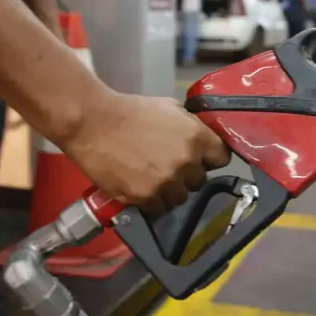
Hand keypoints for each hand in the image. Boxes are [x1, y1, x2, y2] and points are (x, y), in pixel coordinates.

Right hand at [60, 90, 230, 214]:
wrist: (93, 124)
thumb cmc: (130, 111)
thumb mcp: (169, 108)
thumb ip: (190, 125)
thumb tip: (201, 135)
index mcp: (197, 137)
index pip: (222, 159)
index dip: (210, 159)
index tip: (201, 159)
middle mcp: (187, 161)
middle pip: (200, 181)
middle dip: (187, 175)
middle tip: (168, 166)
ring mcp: (167, 181)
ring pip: (180, 197)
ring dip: (169, 191)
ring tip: (151, 177)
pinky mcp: (146, 197)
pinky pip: (158, 207)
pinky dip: (150, 200)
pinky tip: (139, 185)